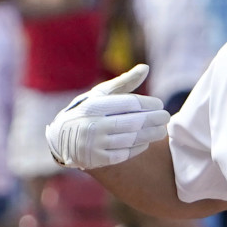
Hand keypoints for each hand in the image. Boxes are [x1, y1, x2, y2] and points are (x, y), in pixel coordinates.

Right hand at [46, 64, 169, 169]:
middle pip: (132, 123)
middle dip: (154, 120)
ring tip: (162, 130)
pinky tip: (147, 142)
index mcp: (94, 106)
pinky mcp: (97, 159)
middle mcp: (93, 125)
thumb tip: (146, 68)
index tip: (159, 104)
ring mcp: (95, 144)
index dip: (148, 104)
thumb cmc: (86, 111)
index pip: (128, 104)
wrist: (60, 139)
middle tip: (166, 117)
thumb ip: (124, 82)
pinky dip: (138, 148)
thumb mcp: (100, 94)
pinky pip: (124, 154)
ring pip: (130, 139)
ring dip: (150, 135)